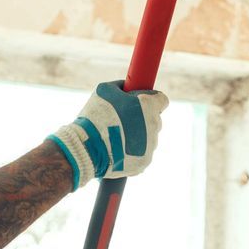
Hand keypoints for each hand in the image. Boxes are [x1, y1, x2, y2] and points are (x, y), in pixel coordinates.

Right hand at [46, 80, 168, 188]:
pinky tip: (117, 149)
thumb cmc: (95, 116)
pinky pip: (142, 153)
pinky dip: (132, 151)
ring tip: (115, 137)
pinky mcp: (145, 161)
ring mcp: (151, 146)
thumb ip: (122, 86)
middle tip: (123, 119)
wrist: (87, 148)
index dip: (151, 99)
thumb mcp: (105, 90)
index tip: (140, 102)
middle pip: (154, 119)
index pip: (162, 100)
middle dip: (142, 118)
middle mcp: (154, 126)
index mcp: (149, 106)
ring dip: (137, 136)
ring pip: (149, 138)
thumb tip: (127, 87)